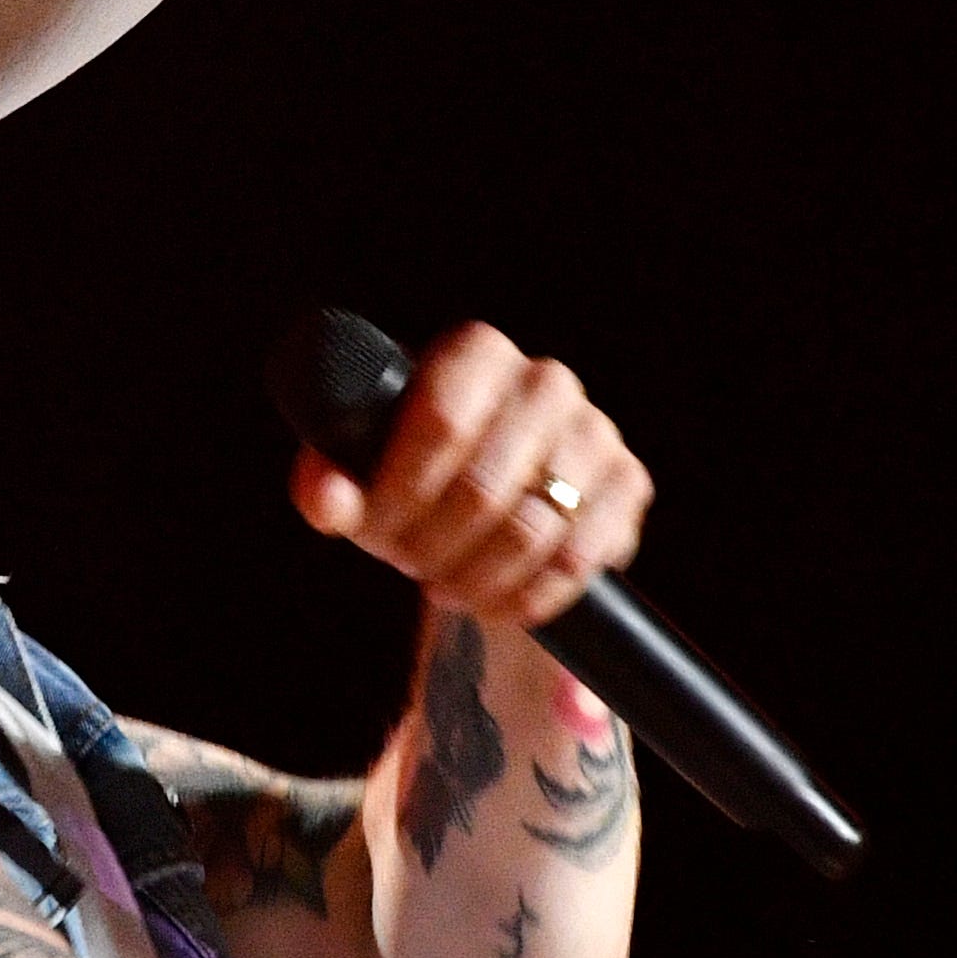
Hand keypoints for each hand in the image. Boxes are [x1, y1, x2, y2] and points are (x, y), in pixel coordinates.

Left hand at [288, 322, 651, 629]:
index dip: (402, 491)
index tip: (377, 530)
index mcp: (476, 353)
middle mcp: (545, 380)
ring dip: (477, 578)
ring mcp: (595, 431)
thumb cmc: (417, 481)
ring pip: (531, 530)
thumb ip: (332, 483)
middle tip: (411, 565)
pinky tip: (498, 604)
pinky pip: (578, 559)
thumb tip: (328, 503)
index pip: (441, 421)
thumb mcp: (363, 478)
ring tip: (448, 588)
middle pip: (484, 487)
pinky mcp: (628, 484)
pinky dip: (529, 598)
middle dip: (435, 545)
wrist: (494, 509)